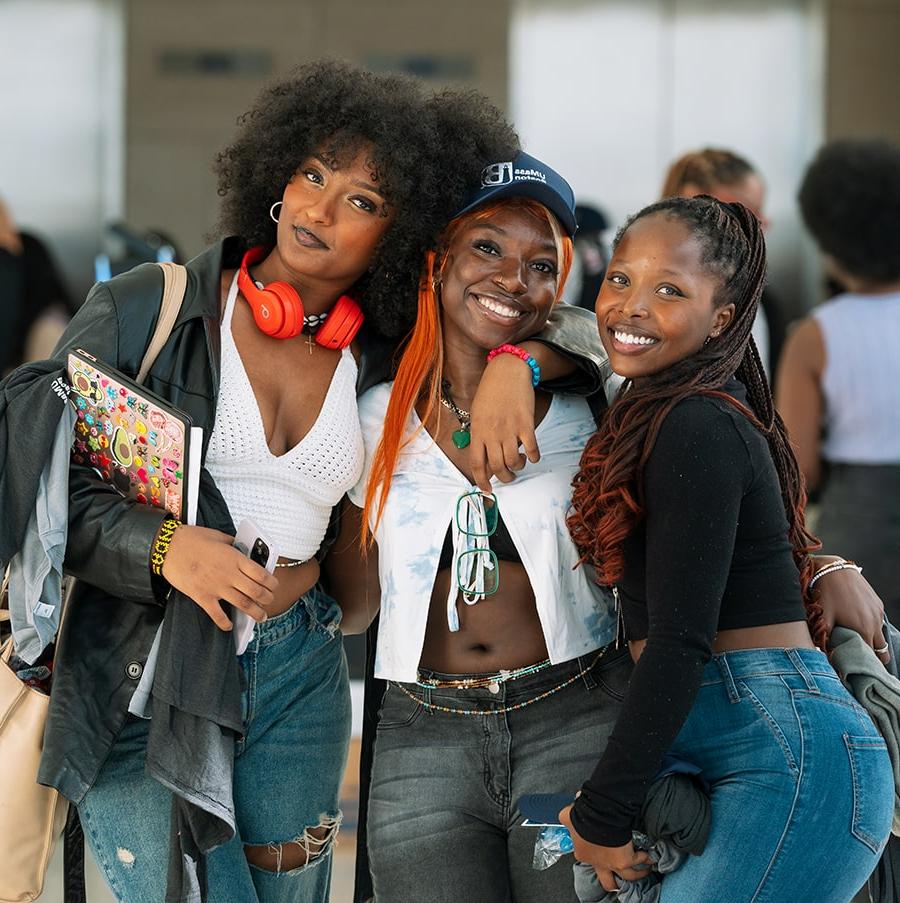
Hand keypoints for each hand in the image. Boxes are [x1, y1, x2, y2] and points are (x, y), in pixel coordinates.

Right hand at [161, 525, 277, 630]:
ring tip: (261, 617)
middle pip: (256, 592)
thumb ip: (234, 544)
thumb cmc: (192, 539)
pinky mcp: (202, 597)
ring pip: (243, 604)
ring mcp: (216, 587)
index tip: (274, 585)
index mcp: (235, 558)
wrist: (168, 547)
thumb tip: (243, 549)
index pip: (261, 574)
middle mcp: (229, 574)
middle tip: (270, 601)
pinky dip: (225, 623)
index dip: (272, 582)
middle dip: (267, 599)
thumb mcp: (219, 536)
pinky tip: (229, 626)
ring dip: (255, 613)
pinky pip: (217, 615)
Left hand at [469, 353, 538, 491]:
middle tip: (509, 476)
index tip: (487, 489)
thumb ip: (480, 435)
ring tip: (521, 462)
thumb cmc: (491, 392)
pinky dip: (534, 457)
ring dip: (519, 467)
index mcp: (478, 432)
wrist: (508, 371)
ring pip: (514, 462)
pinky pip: (531, 449)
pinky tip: (534, 455)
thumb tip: (484, 457)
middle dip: (505, 477)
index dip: (481, 480)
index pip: (477, 464)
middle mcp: (492, 433)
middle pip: (498, 467)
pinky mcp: (526, 424)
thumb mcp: (477, 414)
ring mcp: (509, 429)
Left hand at [559, 805, 650, 892]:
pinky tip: (649, 858)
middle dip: (613, 883)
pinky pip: (639, 862)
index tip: (599, 851)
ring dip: (636, 874)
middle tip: (618, 881)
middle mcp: (599, 863)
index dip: (594, 855)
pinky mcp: (626, 860)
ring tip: (643, 872)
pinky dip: (645, 860)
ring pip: (628, 877)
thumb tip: (566, 814)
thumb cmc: (583, 816)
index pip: (588, 859)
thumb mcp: (568, 817)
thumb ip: (567, 818)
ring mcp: (613, 864)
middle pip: (607, 882)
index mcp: (583, 854)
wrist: (598, 817)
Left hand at [813, 556, 889, 664]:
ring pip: (880, 634)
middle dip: (872, 656)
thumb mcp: (823, 618)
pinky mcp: (877, 603)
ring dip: (872, 640)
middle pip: (881, 650)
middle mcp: (875, 623)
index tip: (856, 667)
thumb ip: (826, 638)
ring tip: (856, 640)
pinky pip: (878, 620)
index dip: (864, 664)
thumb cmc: (826, 594)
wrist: (832, 569)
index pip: (871, 657)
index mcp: (864, 630)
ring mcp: (878, 612)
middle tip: (858, 657)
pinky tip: (856, 622)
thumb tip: (825, 655)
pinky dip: (871, 625)